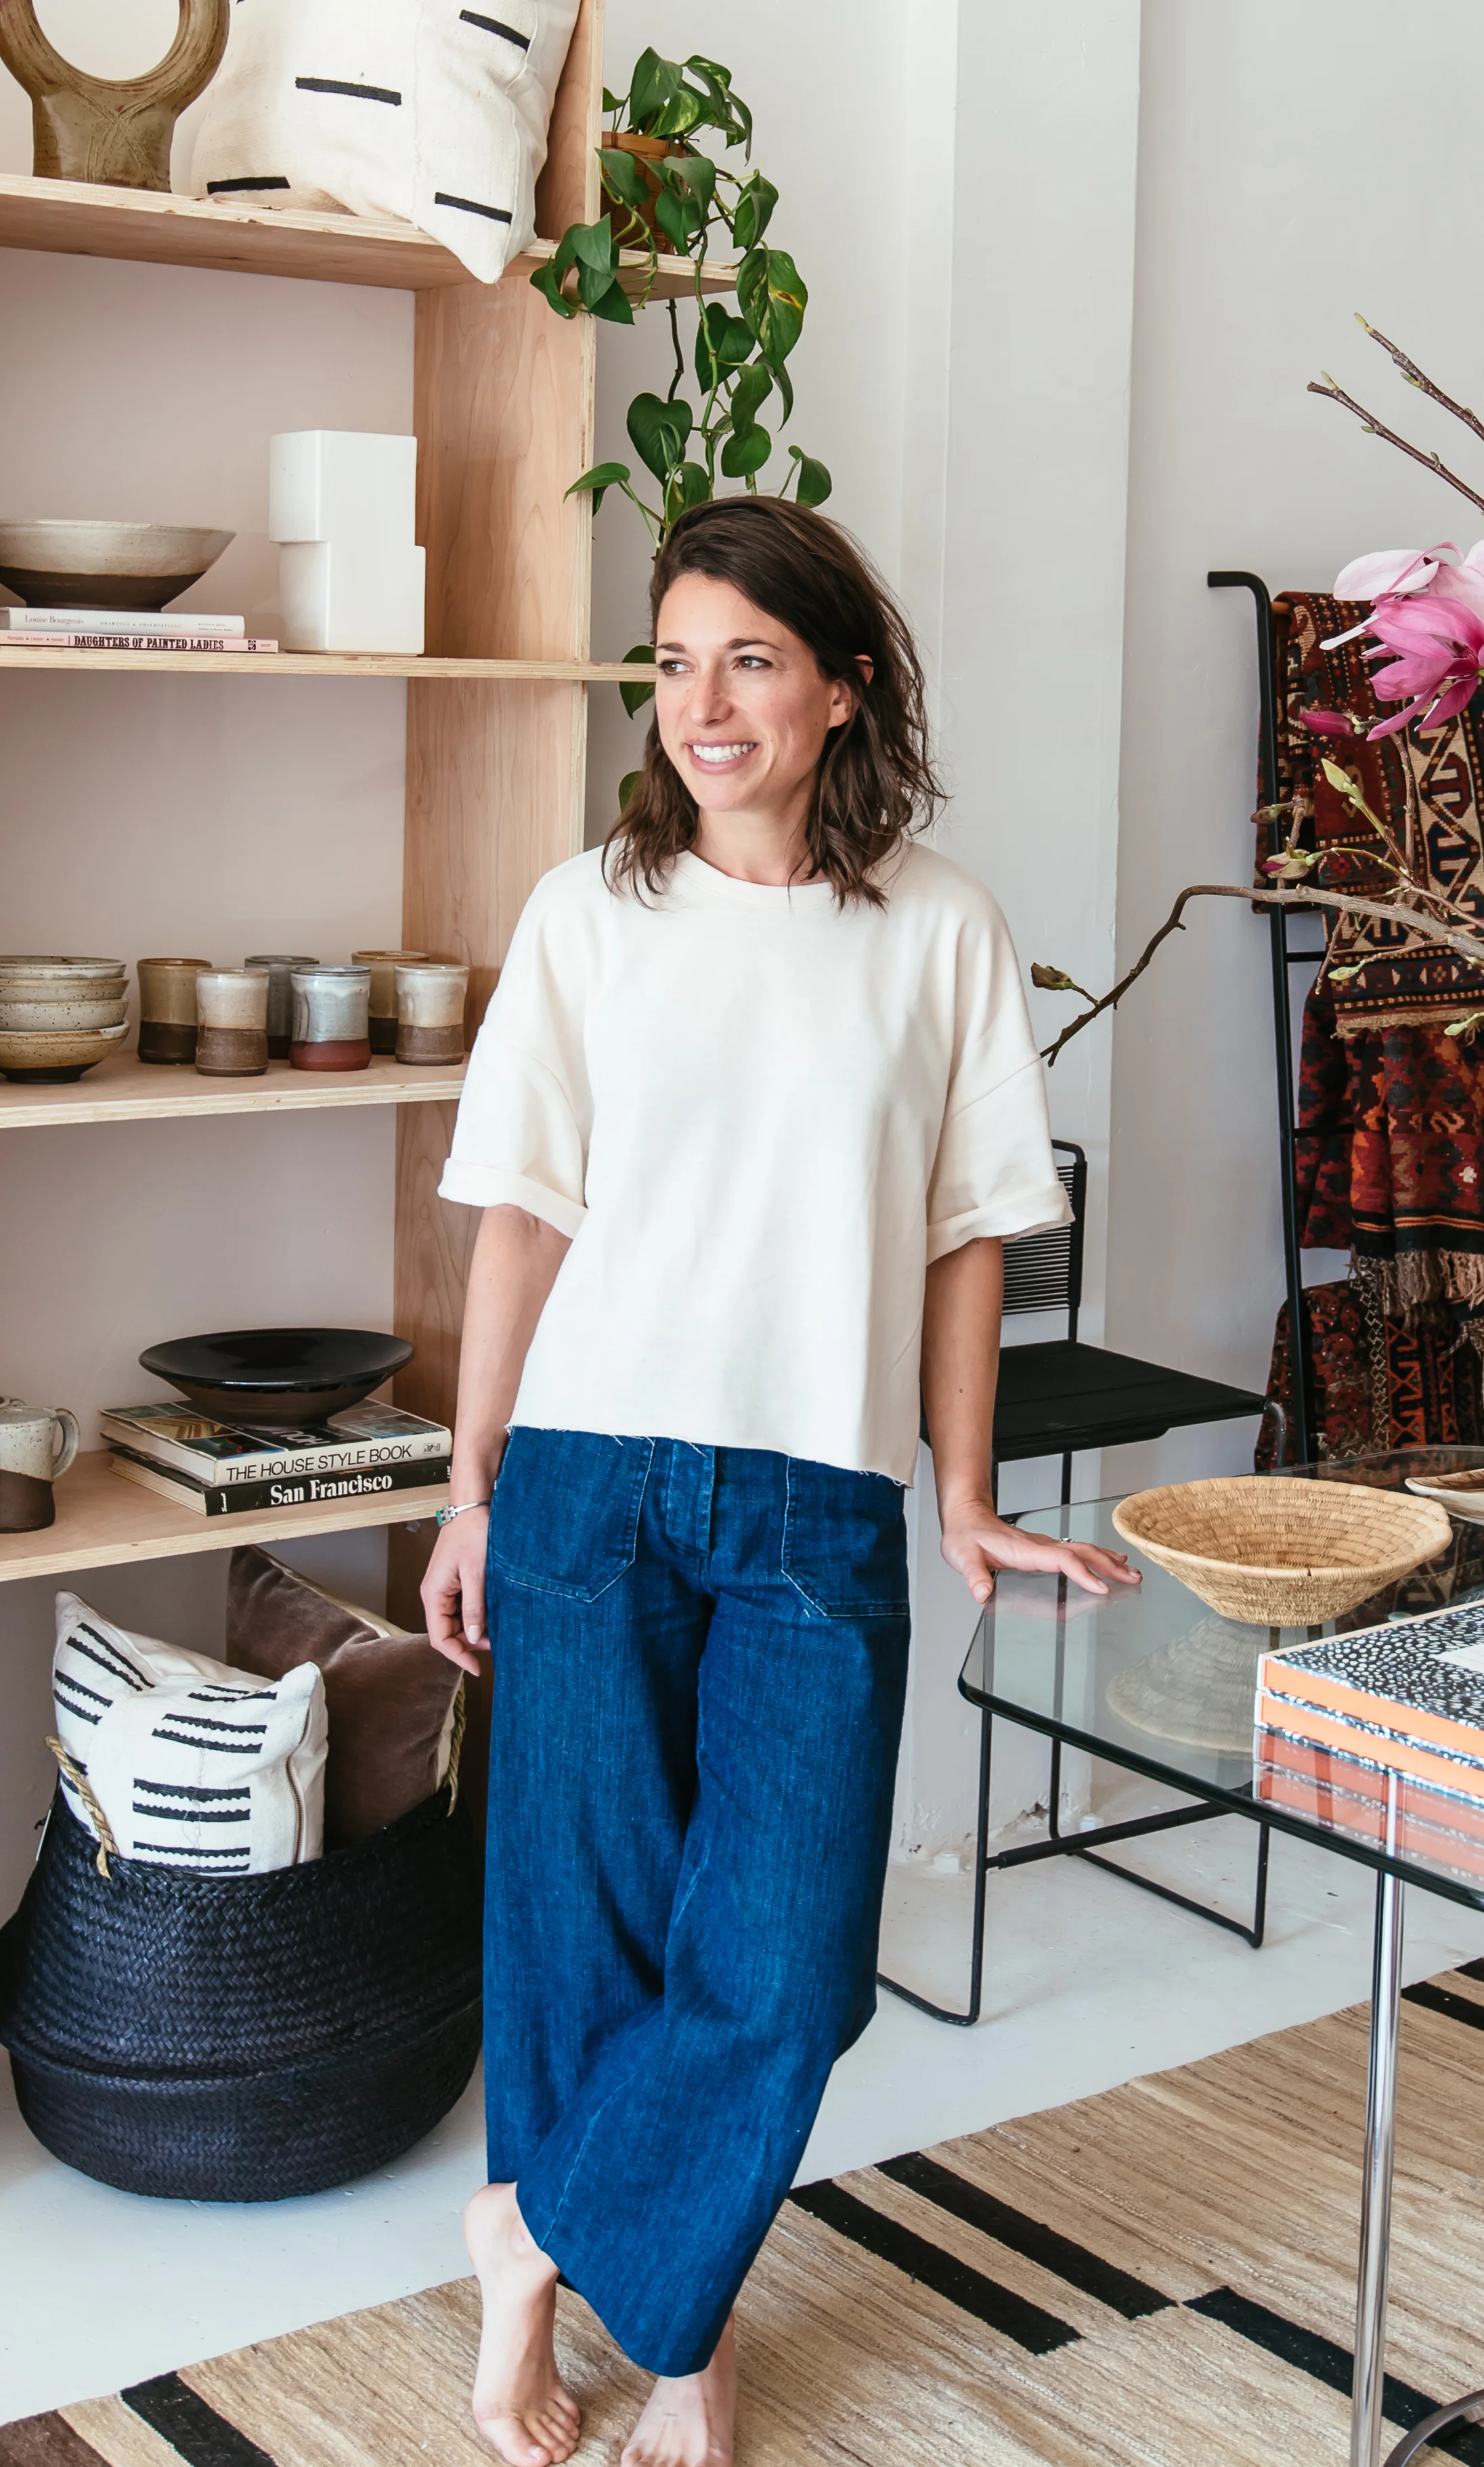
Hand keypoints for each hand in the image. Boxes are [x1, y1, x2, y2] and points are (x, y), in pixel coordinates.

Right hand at [422, 1506, 490, 1673]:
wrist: (474, 1505)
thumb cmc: (473, 1533)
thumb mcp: (476, 1573)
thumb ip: (474, 1607)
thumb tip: (474, 1638)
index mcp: (433, 1594)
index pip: (439, 1638)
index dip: (457, 1656)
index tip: (477, 1668)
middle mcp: (435, 1594)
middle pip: (448, 1632)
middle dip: (469, 1643)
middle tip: (497, 1645)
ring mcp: (445, 1588)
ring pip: (457, 1621)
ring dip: (475, 1629)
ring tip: (499, 1630)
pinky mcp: (456, 1581)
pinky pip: (463, 1607)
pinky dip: (477, 1615)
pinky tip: (494, 1614)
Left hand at [940, 1496, 1141, 1606]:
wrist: (965, 1516)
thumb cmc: (965, 1535)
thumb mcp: (962, 1557)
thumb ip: (973, 1575)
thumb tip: (981, 1593)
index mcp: (1025, 1550)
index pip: (1061, 1560)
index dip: (1083, 1573)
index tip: (1102, 1587)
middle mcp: (1039, 1545)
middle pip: (1082, 1552)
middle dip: (1110, 1566)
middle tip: (1134, 1579)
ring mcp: (1043, 1545)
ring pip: (1083, 1549)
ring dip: (1108, 1560)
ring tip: (1132, 1572)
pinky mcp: (1043, 1547)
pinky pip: (1076, 1551)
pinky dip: (1097, 1556)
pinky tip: (1108, 1561)